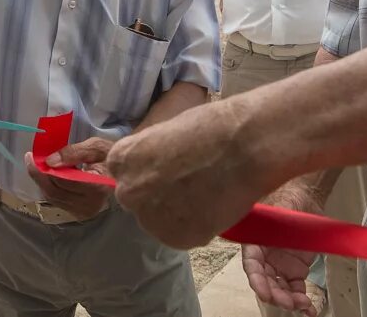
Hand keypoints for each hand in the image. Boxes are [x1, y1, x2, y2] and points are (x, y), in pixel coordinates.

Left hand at [25, 137, 113, 218]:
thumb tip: (50, 161)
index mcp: (99, 187)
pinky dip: (48, 186)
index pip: (66, 180)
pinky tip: (47, 174)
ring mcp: (84, 212)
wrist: (121, 172)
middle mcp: (91, 205)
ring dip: (42, 180)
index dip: (46, 169)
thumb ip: (73, 152)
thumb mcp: (95, 147)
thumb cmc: (110, 156)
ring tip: (37, 164)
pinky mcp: (78, 214)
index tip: (32, 156)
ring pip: (53, 197)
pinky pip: (56, 200)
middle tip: (30, 158)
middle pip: (55, 191)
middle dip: (39, 174)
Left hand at [107, 98, 275, 248]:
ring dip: (178, 213)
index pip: (126, 174)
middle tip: (191, 184)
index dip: (151, 172)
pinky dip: (199, 225)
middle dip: (160, 196)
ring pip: (161, 221)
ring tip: (208, 194)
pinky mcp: (179, 239)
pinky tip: (216, 206)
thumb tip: (157, 168)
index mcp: (122, 161)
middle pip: (140, 200)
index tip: (170, 168)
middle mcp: (129, 193)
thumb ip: (153, 156)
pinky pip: (184, 235)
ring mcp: (152, 219)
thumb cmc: (210, 127)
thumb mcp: (167, 132)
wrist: (244, 146)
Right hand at [242, 182, 323, 315]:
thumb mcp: (281, 205)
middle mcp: (265, 257)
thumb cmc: (290, 197)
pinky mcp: (294, 271)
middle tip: (289, 303)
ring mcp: (279, 266)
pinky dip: (301, 301)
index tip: (264, 292)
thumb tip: (274, 219)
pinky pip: (295, 289)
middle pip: (266, 281)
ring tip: (304, 305)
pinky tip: (309, 309)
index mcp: (255, 241)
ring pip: (280, 289)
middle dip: (275, 295)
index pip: (252, 264)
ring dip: (289, 300)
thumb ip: (276, 215)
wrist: (307, 198)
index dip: (257, 280)